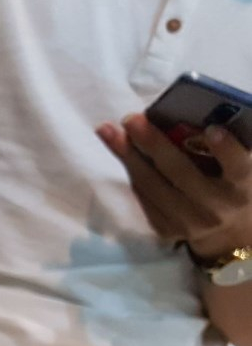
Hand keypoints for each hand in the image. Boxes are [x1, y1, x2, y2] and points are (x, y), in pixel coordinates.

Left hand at [97, 114, 251, 259]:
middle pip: (180, 173)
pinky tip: (120, 150)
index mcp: (242, 185)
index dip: (225, 149)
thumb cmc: (230, 183)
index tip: (212, 128)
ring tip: (107, 131)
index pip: (237, 166)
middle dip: (152, 143)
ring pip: (151, 185)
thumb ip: (219, 148)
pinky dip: (132, 170)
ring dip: (127, 155)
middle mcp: (217, 207)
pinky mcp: (167, 230)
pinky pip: (143, 196)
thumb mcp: (235, 167)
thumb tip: (183, 115)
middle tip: (131, 119)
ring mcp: (189, 223)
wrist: (229, 230)